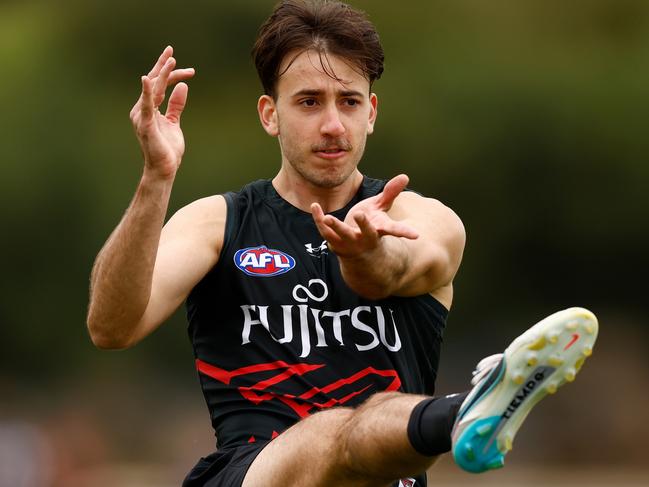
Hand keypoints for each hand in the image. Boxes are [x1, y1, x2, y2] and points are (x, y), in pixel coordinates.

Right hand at [129, 46, 194, 178]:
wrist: (164, 168)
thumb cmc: (167, 148)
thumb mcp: (175, 122)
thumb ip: (176, 105)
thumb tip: (182, 87)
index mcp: (149, 108)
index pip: (159, 85)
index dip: (171, 74)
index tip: (188, 69)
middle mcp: (142, 109)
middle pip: (154, 82)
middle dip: (164, 67)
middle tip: (172, 50)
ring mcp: (142, 116)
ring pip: (152, 90)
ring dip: (161, 74)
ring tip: (171, 60)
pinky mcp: (145, 124)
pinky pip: (146, 105)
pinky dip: (146, 92)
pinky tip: (147, 79)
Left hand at [310, 174, 418, 257]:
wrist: (357, 253)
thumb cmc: (371, 226)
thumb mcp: (381, 210)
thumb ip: (390, 193)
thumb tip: (405, 176)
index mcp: (379, 230)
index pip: (394, 231)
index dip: (405, 232)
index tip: (416, 236)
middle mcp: (365, 239)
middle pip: (365, 233)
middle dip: (363, 225)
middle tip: (360, 214)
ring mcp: (348, 243)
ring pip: (341, 235)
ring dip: (335, 226)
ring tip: (329, 217)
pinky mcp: (333, 242)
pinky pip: (324, 230)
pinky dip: (319, 218)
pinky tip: (315, 205)